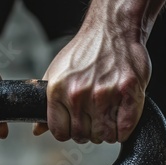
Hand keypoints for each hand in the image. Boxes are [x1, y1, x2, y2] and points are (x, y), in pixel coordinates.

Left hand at [34, 26, 150, 143]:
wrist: (113, 28)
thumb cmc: (87, 51)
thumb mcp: (58, 73)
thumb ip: (48, 103)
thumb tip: (37, 130)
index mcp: (58, 90)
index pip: (59, 132)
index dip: (69, 131)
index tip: (76, 124)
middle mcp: (79, 93)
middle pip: (83, 136)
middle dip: (90, 131)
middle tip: (96, 117)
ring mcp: (105, 94)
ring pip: (104, 136)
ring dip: (108, 131)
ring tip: (109, 115)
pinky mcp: (128, 92)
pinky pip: (124, 129)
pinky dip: (124, 129)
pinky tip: (121, 117)